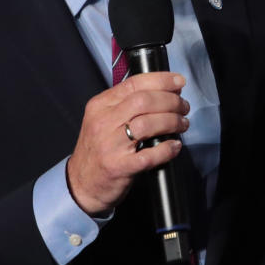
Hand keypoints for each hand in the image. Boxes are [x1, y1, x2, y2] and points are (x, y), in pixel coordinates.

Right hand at [66, 72, 189, 215]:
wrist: (81, 184)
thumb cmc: (98, 150)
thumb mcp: (102, 119)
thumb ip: (124, 104)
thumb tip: (162, 92)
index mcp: (100, 106)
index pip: (133, 84)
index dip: (161, 80)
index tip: (179, 81)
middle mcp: (103, 122)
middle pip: (144, 101)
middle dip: (171, 101)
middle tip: (183, 107)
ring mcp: (110, 146)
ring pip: (147, 124)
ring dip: (172, 122)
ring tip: (182, 124)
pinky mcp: (119, 167)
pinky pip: (149, 155)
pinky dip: (167, 149)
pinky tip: (175, 146)